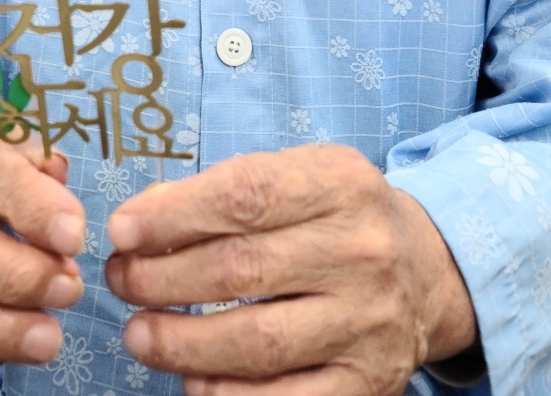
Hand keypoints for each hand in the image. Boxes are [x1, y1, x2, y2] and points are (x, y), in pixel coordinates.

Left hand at [105, 145, 476, 395]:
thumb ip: (230, 190)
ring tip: (139, 334)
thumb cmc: (340, 216)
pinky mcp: (368, 383)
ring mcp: (367, 322)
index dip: (174, 215)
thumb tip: (144, 220)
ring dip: (184, 343)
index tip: (123, 229)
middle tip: (121, 281)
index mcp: (340, 185)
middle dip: (164, 279)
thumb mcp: (302, 176)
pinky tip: (191, 382)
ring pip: (260, 341)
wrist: (428, 271)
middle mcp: (360, 251)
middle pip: (243, 269)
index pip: (246, 196)